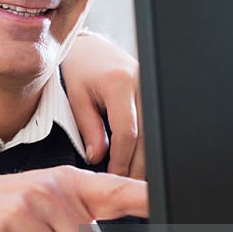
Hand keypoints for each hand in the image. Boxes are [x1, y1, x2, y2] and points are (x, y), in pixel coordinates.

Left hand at [60, 33, 143, 177]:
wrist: (89, 47)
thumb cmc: (79, 70)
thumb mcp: (76, 99)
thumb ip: (89, 128)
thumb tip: (99, 158)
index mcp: (119, 83)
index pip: (127, 132)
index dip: (122, 159)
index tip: (115, 176)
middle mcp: (141, 82)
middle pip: (148, 135)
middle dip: (138, 164)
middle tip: (126, 184)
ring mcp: (152, 85)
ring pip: (155, 131)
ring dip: (146, 156)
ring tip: (132, 176)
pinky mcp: (155, 90)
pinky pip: (155, 121)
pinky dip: (148, 142)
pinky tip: (139, 157)